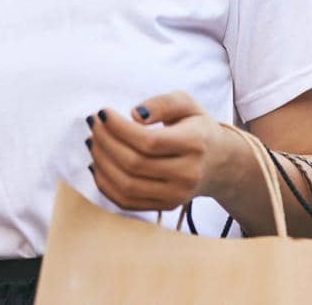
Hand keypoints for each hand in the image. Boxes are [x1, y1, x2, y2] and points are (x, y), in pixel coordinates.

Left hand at [86, 91, 236, 210]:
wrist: (218, 162)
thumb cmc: (196, 127)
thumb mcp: (187, 104)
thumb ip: (162, 103)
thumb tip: (134, 115)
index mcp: (195, 144)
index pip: (149, 141)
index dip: (119, 128)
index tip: (102, 113)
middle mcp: (187, 174)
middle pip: (135, 164)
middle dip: (106, 142)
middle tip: (93, 124)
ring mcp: (176, 195)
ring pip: (127, 185)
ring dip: (102, 162)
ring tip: (93, 141)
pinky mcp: (164, 206)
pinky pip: (126, 202)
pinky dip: (105, 184)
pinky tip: (97, 164)